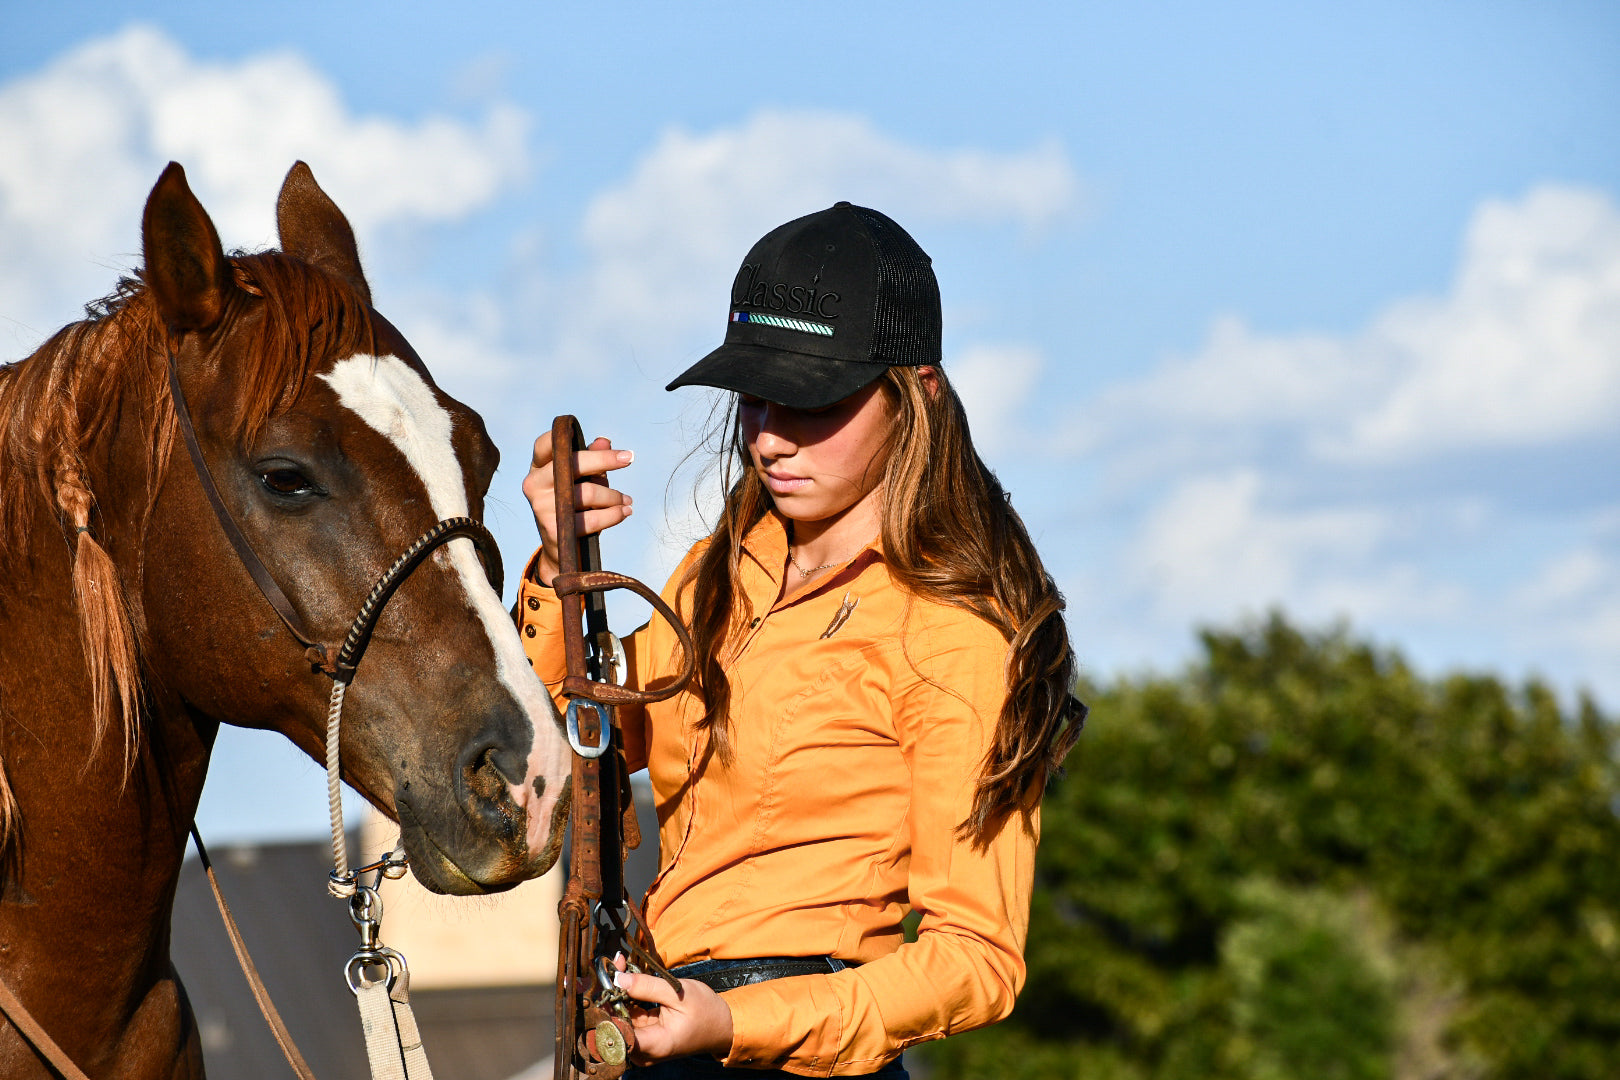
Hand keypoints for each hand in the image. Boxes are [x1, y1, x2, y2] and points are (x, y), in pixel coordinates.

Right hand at [521, 431, 634, 585]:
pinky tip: (624, 512)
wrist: (560, 549)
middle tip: (629, 458)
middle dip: (605, 460)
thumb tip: (604, 441)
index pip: (544, 444)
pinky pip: (593, 518)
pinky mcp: (554, 530)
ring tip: (626, 500)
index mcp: (538, 469)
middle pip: (572, 463)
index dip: (563, 435)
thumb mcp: (581, 480)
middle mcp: (534, 485)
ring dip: (613, 496)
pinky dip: (614, 514)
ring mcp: (542, 508)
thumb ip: (591, 458)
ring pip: (588, 493)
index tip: (590, 436)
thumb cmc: (573, 506)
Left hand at [613, 969, 734, 1063]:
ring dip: (619, 992)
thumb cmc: (706, 1012)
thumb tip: (619, 978)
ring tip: (622, 966)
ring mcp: (643, 1045)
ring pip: (621, 1017)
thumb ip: (647, 986)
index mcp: (654, 1045)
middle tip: (616, 965)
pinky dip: (628, 997)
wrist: (722, 1026)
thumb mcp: (678, 993)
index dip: (608, 1007)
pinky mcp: (645, 1037)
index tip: (609, 981)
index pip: (617, 1032)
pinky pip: (630, 1016)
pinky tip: (629, 978)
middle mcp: (644, 1051)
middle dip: (613, 993)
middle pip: (616, 1024)